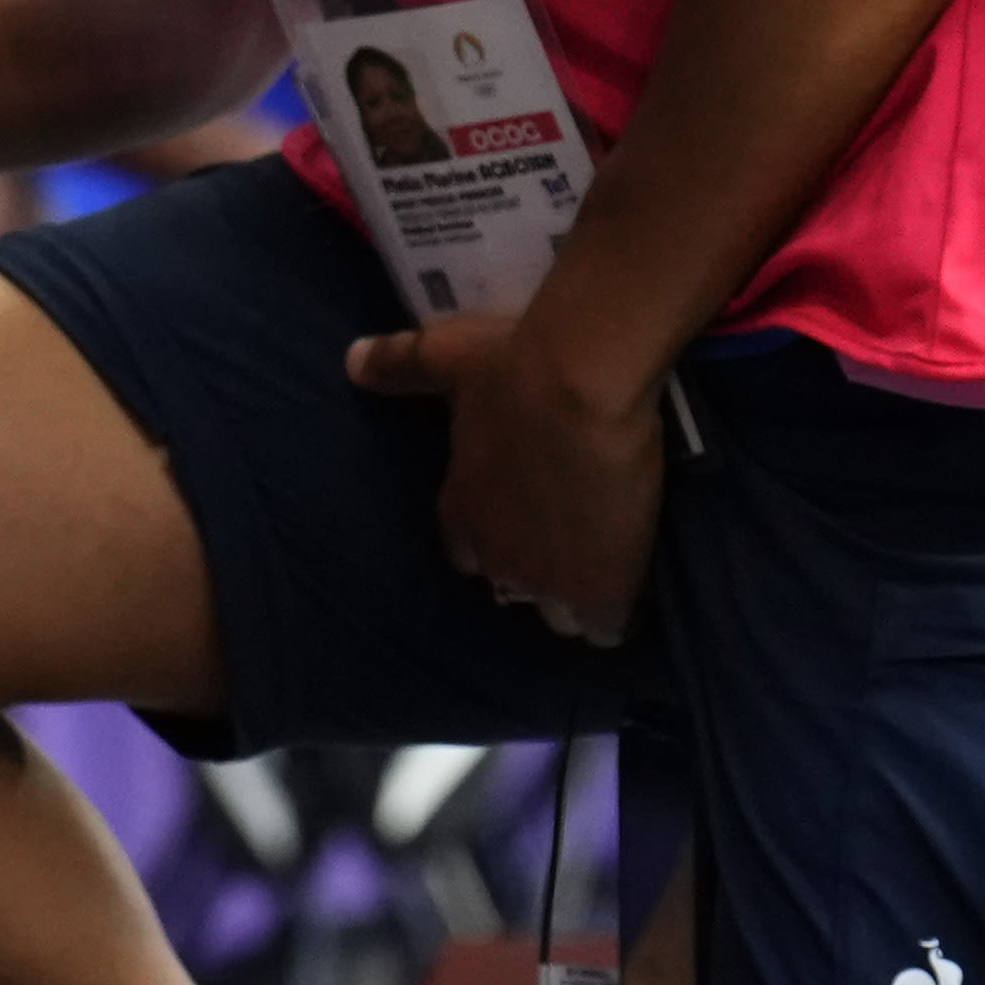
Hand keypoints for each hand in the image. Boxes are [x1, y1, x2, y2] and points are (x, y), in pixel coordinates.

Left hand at [348, 311, 664, 645]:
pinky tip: (632, 588)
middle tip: (570, 537)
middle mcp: (496, 557)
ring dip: (576, 596)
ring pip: (558, 616)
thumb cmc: (511, 367)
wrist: (581, 384)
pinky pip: (604, 627)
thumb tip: (352, 361)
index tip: (517, 518)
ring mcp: (547, 580)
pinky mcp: (599, 590)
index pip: (464, 553)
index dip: (491, 539)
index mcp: (460, 510)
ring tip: (607, 565)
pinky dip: (618, 612)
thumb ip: (399, 364)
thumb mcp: (445, 356)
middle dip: (536, 572)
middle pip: (512, 590)